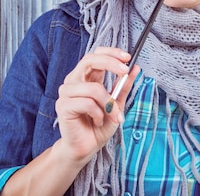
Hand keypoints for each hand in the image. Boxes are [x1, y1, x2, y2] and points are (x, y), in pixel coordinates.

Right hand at [54, 46, 139, 164]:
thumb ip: (123, 86)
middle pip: (89, 60)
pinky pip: (87, 103)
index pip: (95, 55)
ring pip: (94, 88)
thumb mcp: (117, 104)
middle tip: (125, 71)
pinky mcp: (63, 106)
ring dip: (108, 104)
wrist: (86, 147)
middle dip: (110, 63)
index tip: (127, 57)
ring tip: (112, 116)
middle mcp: (74, 81)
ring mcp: (66, 92)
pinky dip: (98, 114)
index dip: (110, 52)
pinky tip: (97, 121)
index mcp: (85, 77)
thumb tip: (136, 68)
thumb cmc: (98, 126)